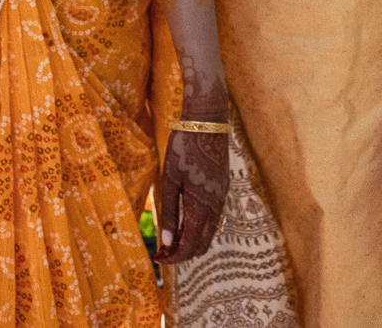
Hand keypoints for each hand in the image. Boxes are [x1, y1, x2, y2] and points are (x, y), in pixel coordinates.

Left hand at [155, 129, 228, 263]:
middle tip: (164, 251)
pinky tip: (185, 220)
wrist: (208, 122)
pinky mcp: (222, 188)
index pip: (190, 245)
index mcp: (201, 206)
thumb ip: (170, 211)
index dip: (174, 257)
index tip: (159, 258)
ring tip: (172, 238)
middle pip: (202, 244)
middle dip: (183, 253)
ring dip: (192, 241)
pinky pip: (214, 219)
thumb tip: (167, 241)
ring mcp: (222, 198)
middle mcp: (216, 207)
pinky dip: (200, 227)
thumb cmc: (184, 147)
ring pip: (210, 232)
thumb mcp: (170, 178)